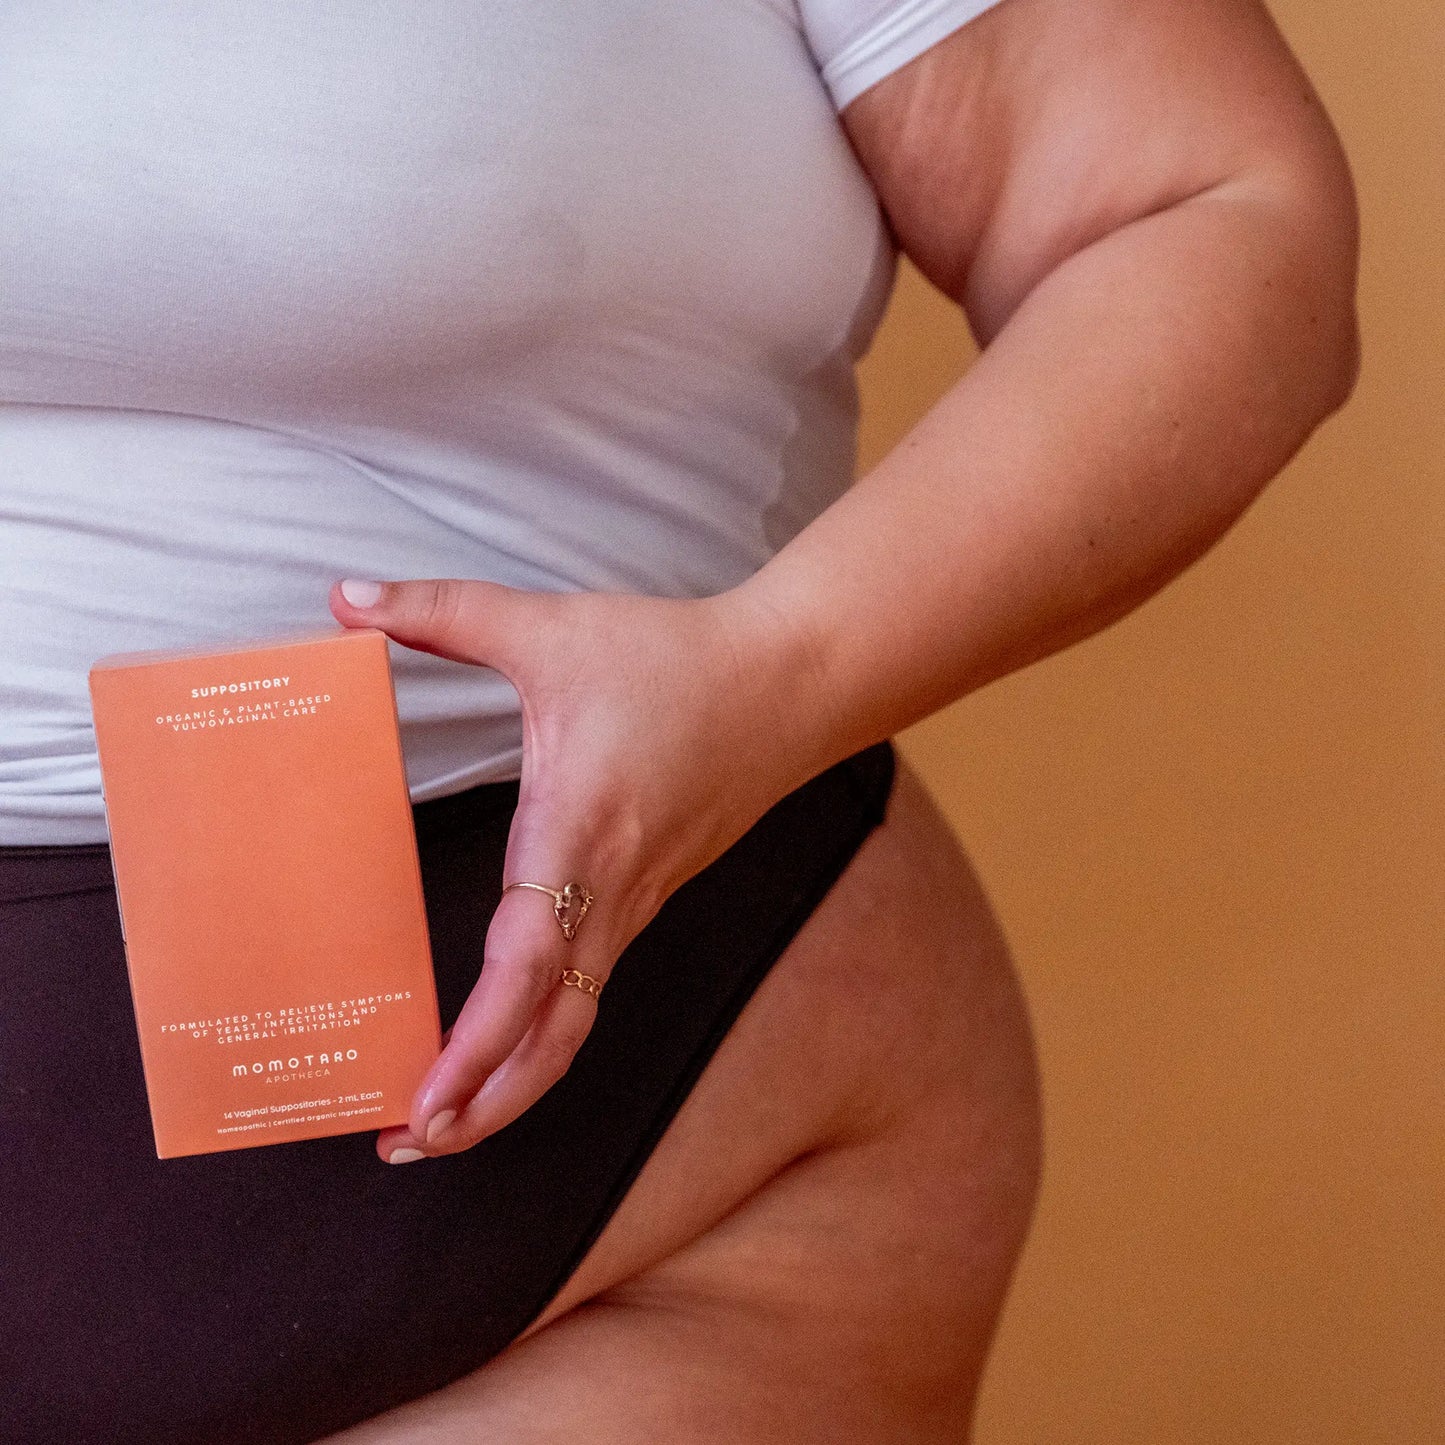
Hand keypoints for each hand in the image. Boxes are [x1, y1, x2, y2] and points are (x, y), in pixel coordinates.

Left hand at [327, 576, 812, 1163]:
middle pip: (555, 1032)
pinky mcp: (647, 900)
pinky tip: (499, 1045)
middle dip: (484, 1102)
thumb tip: (343, 595)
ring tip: (439, 1120)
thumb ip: (443, 610)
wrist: (791, 683)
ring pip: (576, 1025)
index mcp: (582, 828)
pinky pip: (592, 992)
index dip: (479, 1038)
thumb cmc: (676, 659)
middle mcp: (613, 888)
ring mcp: (637, 904)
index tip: (426, 1095)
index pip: (531, 962)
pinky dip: (542, 1039)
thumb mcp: (550, 625)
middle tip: (405, 1143)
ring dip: (510, 1084)